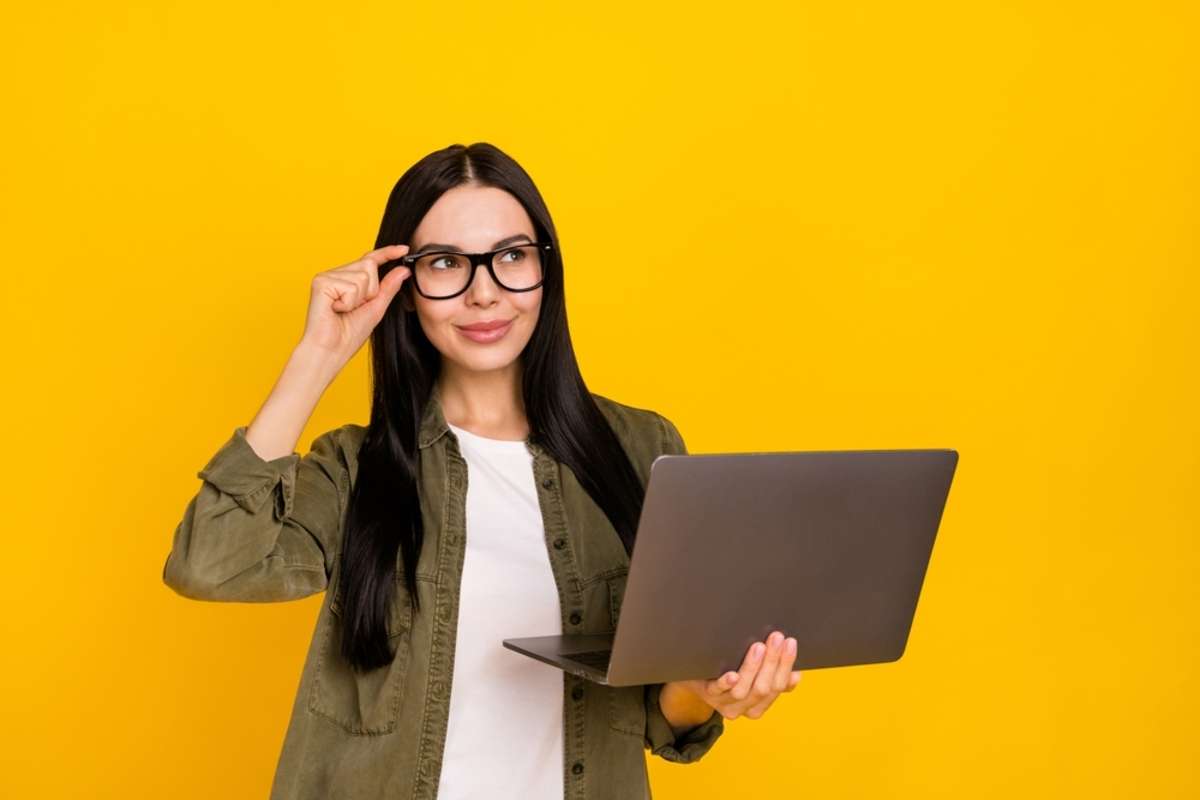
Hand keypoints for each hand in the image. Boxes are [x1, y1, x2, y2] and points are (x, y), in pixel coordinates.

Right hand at [299, 244, 411, 364]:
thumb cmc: (349, 334)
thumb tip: (403, 270)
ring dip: (359, 299)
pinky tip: (335, 310)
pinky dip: (348, 302)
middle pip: (369, 266)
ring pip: (362, 276)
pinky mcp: (321, 282)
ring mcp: (327, 276)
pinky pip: (351, 286)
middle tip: (354, 309)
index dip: (387, 253)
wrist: (331, 350)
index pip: (370, 261)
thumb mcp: (376, 308)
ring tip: (343, 311)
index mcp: (348, 279)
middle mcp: (336, 274)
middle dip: (371, 291)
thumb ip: (388, 288)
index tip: (404, 248)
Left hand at [674, 630, 801, 720]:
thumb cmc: (730, 669)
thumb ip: (774, 676)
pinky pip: (716, 691)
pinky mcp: (706, 693)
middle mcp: (742, 708)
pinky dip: (726, 683)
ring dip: (753, 668)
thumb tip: (795, 675)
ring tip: (759, 646)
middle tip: (777, 638)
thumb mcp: (754, 675)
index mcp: (758, 705)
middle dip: (772, 662)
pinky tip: (733, 675)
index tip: (790, 643)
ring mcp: (723, 702)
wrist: (695, 676)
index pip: (779, 687)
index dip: (785, 665)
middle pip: (763, 688)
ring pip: (743, 691)